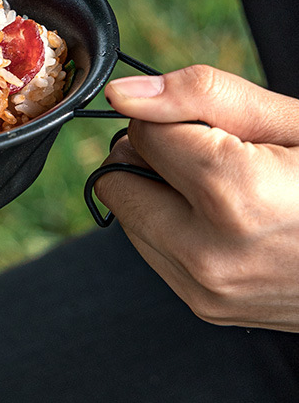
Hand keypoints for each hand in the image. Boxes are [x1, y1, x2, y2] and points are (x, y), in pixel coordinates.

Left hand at [94, 64, 298, 331]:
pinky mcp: (207, 309)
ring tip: (232, 190)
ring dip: (161, 193)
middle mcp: (209, 252)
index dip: (179, 114)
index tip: (221, 124)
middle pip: (121, 176)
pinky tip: (230, 221)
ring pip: (128, 216)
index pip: (144, 129)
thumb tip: (126, 93)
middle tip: (221, 153)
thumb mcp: (294, 122)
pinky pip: (153, 251)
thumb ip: (204, 95)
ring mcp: (206, 290)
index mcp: (234, 194)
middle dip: (158, 153)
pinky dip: (175, 227)